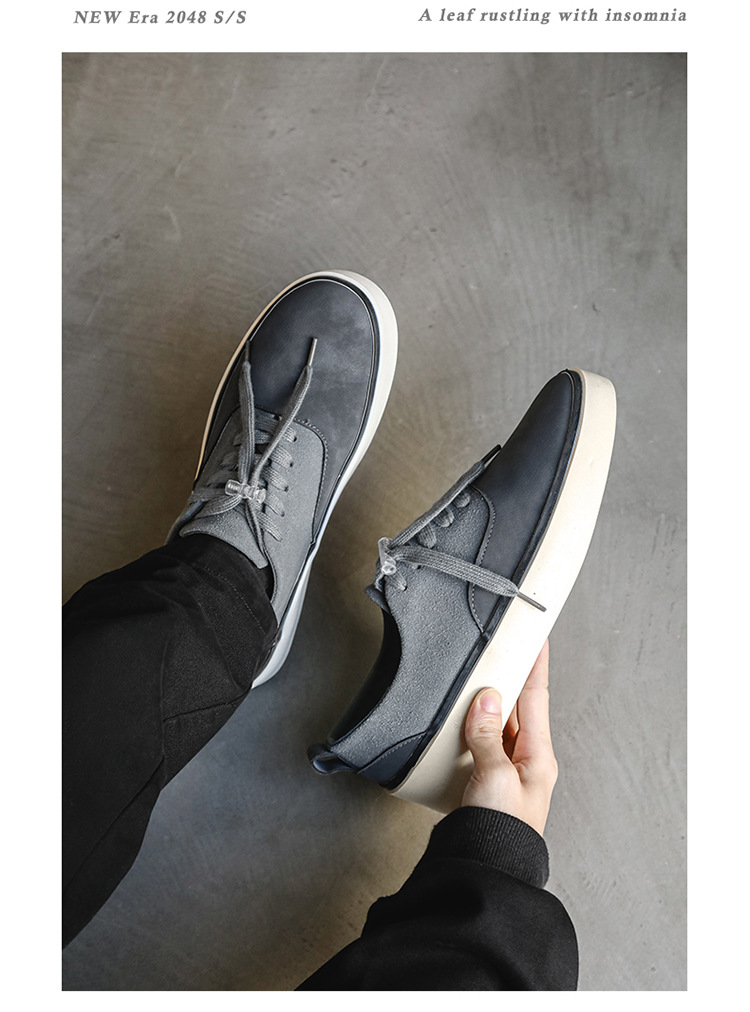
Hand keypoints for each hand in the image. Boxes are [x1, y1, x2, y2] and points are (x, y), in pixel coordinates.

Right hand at [461, 640, 557, 835]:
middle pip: (517, 708)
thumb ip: (488, 734)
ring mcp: (504, 773)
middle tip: (501, 650)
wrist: (484, 872)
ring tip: (476, 679)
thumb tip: (487, 698)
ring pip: (496, 725)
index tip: (537, 637)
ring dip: (487, 703)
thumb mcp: (495, 775)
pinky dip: (470, 727)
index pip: (537, 697)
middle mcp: (525, 762)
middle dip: (509, 678)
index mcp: (538, 757)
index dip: (536, 665)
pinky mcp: (483, 784)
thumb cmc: (500, 833)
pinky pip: (479, 744)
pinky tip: (459, 721)